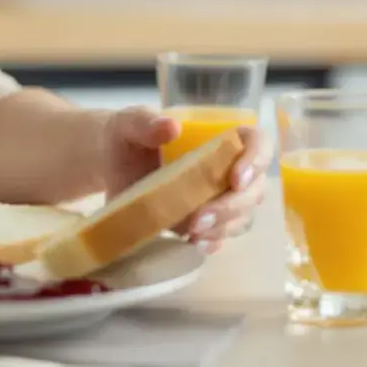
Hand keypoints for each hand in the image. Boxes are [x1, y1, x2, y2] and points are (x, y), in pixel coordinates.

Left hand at [101, 108, 272, 254]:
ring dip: (222, 227)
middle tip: (199, 219)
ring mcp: (216, 197)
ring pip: (241, 215)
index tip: (236, 180)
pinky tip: (196, 245)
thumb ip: (145, 122)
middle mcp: (225, 167)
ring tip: (192, 233)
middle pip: (253, 188)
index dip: (256, 161)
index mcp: (216, 136)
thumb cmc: (125, 137)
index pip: (256, 143)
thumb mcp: (128, 123)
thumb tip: (171, 127)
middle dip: (232, 206)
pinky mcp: (201, 220)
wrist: (109, 166)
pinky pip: (220, 235)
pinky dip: (212, 242)